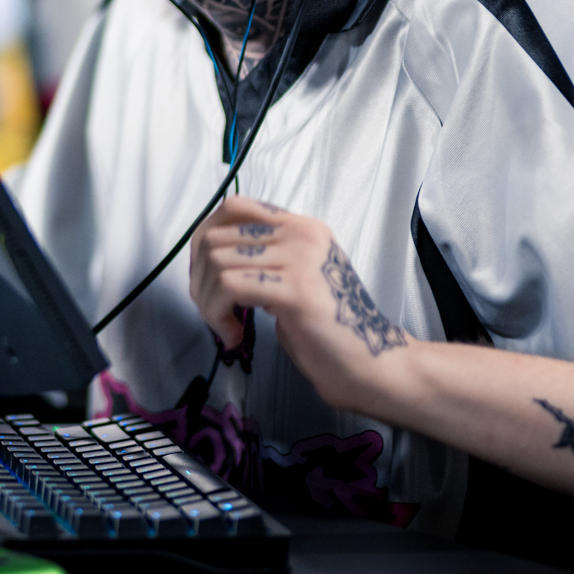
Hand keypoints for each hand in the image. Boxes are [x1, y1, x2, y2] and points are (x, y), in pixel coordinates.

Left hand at [189, 197, 413, 414]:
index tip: (206, 279)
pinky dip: (218, 314)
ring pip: (217, 262)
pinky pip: (230, 287)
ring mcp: (301, 258)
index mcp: (301, 227)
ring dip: (208, 302)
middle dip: (200, 279)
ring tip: (225, 327)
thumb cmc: (328, 331)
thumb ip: (262, 261)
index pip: (234, 208)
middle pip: (217, 236)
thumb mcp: (292, 280)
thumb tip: (213, 259)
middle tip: (214, 313)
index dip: (204, 242)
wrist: (373, 365)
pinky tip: (234, 335)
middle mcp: (302, 233)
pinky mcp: (296, 290)